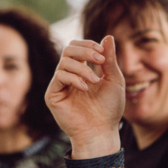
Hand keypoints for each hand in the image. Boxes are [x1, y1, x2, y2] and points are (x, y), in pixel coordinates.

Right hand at [45, 36, 124, 158]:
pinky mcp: (53, 94)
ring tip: (95, 82)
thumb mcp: (114, 79)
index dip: (89, 45)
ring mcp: (60, 84)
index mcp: (82, 69)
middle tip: (100, 60)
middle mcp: (69, 75)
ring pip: (64, 61)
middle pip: (68, 49)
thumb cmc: (110, 108)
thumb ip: (109, 59)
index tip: (103, 54)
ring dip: (83, 68)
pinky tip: (86, 89)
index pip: (78, 47)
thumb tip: (108, 37)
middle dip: (85, 51)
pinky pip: (59, 76)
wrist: (101, 131)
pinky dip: (74, 78)